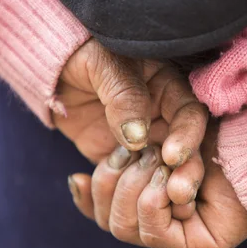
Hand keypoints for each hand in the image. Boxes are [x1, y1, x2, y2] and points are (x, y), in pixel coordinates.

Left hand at [56, 38, 207, 204]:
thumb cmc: (86, 53)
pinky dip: (105, 192)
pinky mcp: (118, 160)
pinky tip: (81, 184)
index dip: (187, 137)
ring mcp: (140, 143)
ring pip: (153, 173)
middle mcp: (161, 120)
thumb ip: (124, 95)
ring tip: (130, 194)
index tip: (172, 157)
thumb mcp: (105, 63)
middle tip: (174, 194)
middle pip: (181, 152)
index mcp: (168, 90)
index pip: (190, 115)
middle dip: (179, 173)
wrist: (56, 65)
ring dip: (144, 188)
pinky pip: (120, 182)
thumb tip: (137, 136)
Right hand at [68, 123, 246, 247]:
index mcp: (145, 198)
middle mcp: (160, 221)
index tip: (77, 176)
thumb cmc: (203, 131)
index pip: (102, 213)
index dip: (87, 199)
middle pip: (107, 221)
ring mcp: (178, 236)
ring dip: (137, 188)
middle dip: (113, 182)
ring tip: (162, 163)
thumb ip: (115, 158)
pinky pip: (152, 230)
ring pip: (123, 228)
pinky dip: (156, 200)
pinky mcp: (196, 246)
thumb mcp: (148, 138)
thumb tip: (74, 181)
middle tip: (139, 154)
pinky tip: (173, 183)